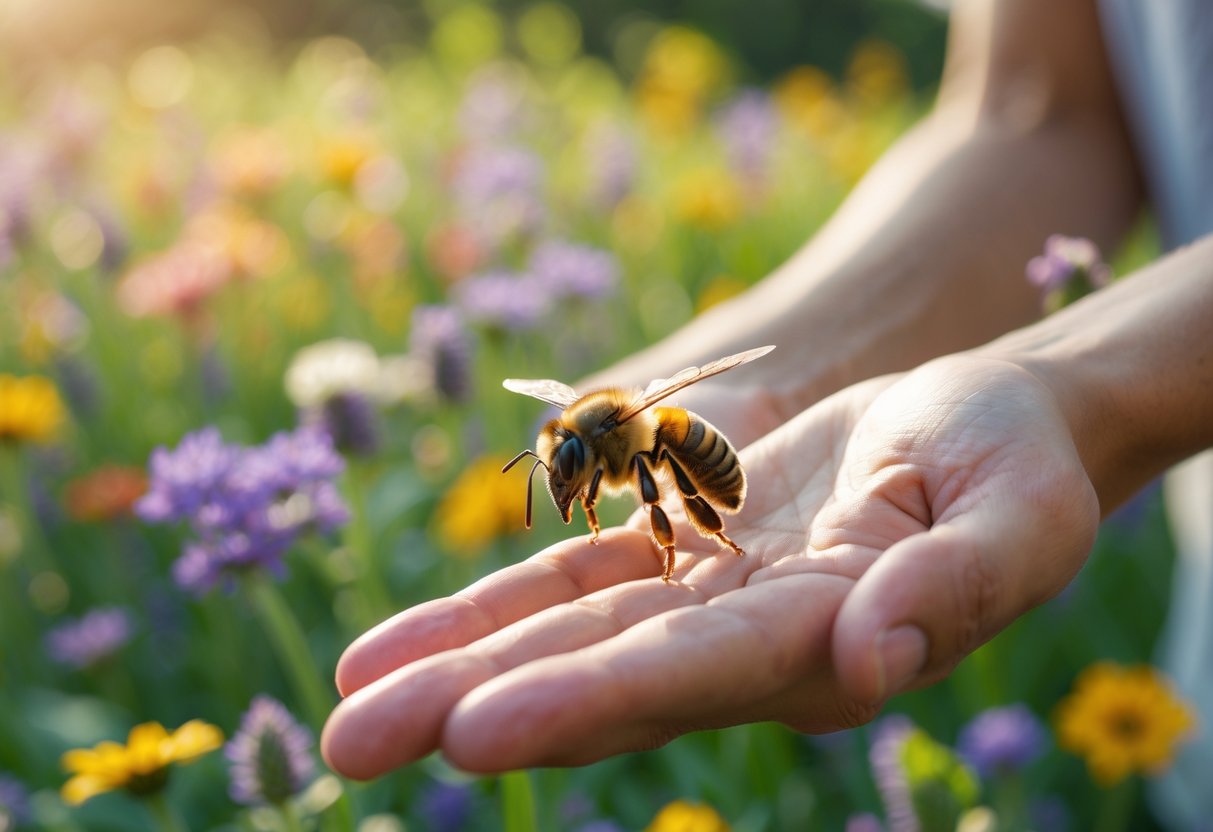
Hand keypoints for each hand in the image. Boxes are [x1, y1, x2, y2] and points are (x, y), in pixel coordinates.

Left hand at [321, 356, 1098, 777]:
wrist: (984, 425)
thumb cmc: (1015, 463)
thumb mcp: (1015, 510)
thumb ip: (956, 581)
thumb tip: (878, 649)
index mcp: (828, 646)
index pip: (689, 676)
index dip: (584, 699)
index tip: (470, 729)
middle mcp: (749, 646)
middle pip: (597, 676)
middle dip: (473, 705)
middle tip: (350, 745)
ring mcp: (703, 604)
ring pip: (563, 636)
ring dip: (455, 664)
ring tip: (349, 705)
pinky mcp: (679, 556)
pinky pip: (572, 583)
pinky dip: (489, 608)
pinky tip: (407, 642)